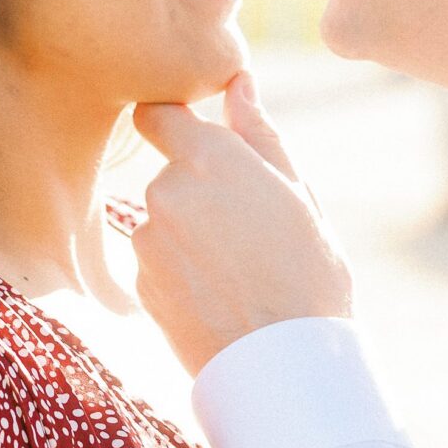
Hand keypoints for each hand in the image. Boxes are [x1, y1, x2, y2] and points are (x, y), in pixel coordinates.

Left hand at [132, 73, 352, 375]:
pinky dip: (178, 272)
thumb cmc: (308, 273)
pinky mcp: (139, 282)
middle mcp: (165, 191)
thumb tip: (239, 82)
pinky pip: (156, 262)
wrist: (285, 365)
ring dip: (188, 235)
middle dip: (197, 190)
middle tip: (247, 231)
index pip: (155, 114)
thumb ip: (259, 133)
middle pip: (167, 173)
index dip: (173, 124)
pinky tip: (217, 296)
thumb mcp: (297, 194)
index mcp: (209, 158)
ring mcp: (146, 239)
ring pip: (161, 220)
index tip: (196, 141)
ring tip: (237, 271)